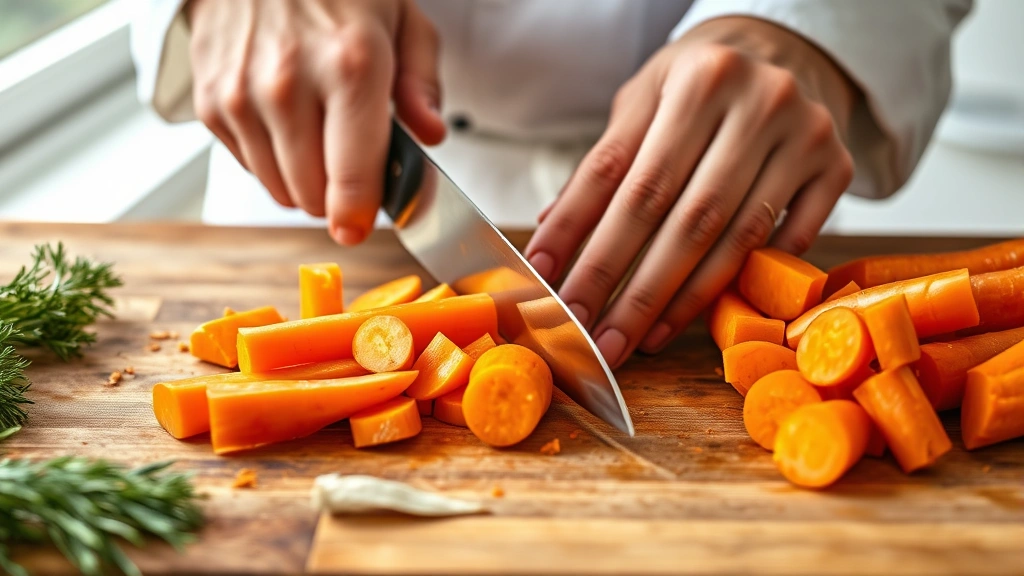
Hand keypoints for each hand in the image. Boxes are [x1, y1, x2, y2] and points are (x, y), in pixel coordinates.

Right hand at [187, 0, 444, 244]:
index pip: (352, 177)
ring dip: (306, 181)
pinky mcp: (212, 104)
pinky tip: (285, 119)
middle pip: (314, 197)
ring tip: (318, 134)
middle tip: (351, 163)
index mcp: (351, 65)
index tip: (360, 227)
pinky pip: (250, 168)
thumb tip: (431, 134)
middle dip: (339, 196)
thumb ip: (422, 83)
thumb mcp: (402, 19)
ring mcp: (243, 96)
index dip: (359, 216)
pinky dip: (272, 159)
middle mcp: (290, 84)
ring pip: (280, 191)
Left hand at [526, 17, 856, 367]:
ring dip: (678, 300)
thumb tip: (549, 238)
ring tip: (637, 338)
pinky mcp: (837, 166)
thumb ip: (603, 165)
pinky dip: (738, 283)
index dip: (577, 230)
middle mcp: (757, 99)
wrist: (779, 53)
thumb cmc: (696, 85)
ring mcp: (806, 134)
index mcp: (696, 77)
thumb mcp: (643, 101)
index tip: (547, 281)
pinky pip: (787, 242)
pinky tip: (692, 316)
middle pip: (678, 214)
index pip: (620, 171)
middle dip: (627, 284)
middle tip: (595, 336)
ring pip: (732, 238)